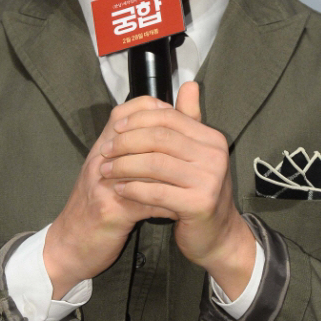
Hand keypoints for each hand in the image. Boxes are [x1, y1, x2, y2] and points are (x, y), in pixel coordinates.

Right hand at [43, 96, 176, 299]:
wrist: (69, 244)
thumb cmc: (97, 205)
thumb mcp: (112, 172)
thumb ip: (136, 150)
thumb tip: (164, 124)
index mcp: (102, 146)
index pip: (127, 112)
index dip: (157, 112)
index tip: (180, 124)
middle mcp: (101, 158)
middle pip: (140, 134)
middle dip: (173, 143)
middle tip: (195, 153)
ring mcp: (103, 183)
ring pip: (148, 167)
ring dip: (174, 175)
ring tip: (193, 181)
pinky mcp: (110, 211)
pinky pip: (146, 201)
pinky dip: (167, 204)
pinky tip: (180, 210)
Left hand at [98, 81, 255, 300]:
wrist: (216, 235)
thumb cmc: (197, 191)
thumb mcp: (195, 153)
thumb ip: (188, 120)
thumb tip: (189, 84)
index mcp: (211, 138)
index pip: (168, 118)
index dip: (138, 120)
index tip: (115, 128)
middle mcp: (215, 155)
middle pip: (159, 138)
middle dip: (126, 142)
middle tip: (104, 150)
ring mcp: (210, 180)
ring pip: (155, 164)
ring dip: (124, 166)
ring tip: (106, 171)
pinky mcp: (200, 204)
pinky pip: (157, 191)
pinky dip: (133, 189)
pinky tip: (120, 189)